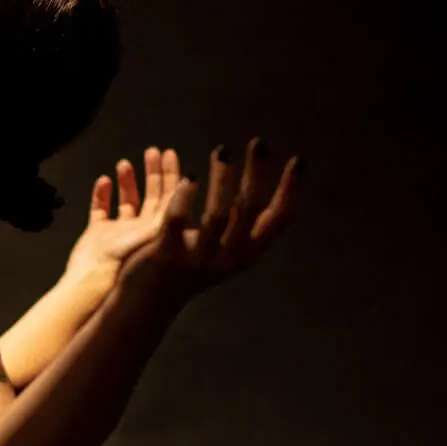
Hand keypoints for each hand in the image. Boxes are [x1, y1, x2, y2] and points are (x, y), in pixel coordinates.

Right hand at [64, 145, 187, 281]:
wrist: (95, 283)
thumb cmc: (128, 260)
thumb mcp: (158, 232)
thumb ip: (173, 207)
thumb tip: (192, 178)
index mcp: (159, 229)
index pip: (171, 196)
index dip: (172, 174)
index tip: (170, 153)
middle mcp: (142, 230)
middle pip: (151, 195)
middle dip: (152, 172)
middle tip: (152, 151)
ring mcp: (119, 232)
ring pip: (127, 201)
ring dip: (127, 181)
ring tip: (125, 162)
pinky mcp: (97, 234)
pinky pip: (100, 209)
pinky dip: (101, 194)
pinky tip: (103, 180)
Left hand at [104, 138, 301, 298]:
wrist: (148, 303)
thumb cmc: (189, 267)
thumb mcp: (222, 248)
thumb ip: (240, 224)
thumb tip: (256, 184)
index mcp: (246, 254)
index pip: (277, 219)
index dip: (291, 190)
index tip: (298, 160)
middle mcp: (228, 259)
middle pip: (248, 210)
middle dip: (257, 172)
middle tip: (258, 142)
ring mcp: (198, 259)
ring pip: (216, 214)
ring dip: (222, 178)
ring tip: (222, 151)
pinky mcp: (167, 256)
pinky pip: (177, 220)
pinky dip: (184, 195)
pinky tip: (188, 175)